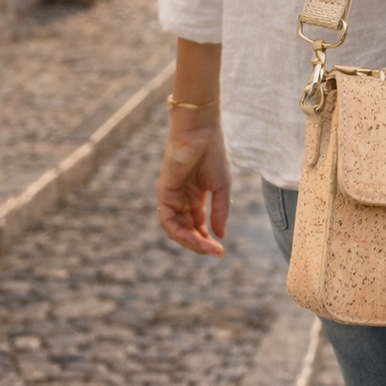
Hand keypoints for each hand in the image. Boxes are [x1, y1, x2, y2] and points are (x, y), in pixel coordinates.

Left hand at [156, 116, 230, 256]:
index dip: (208, 239)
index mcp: (195, 197)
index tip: (221, 250)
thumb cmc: (213, 154)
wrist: (201, 133)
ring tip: (208, 248)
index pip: (198, 225)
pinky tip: (196, 237)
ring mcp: (171, 197)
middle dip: (200, 244)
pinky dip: (180, 233)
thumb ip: (220, 211)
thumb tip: (220, 235)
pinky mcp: (163, 193)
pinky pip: (168, 221)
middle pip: (187, 231)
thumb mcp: (221, 187)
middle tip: (216, 253)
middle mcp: (181, 200)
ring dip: (191, 242)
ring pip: (176, 230)